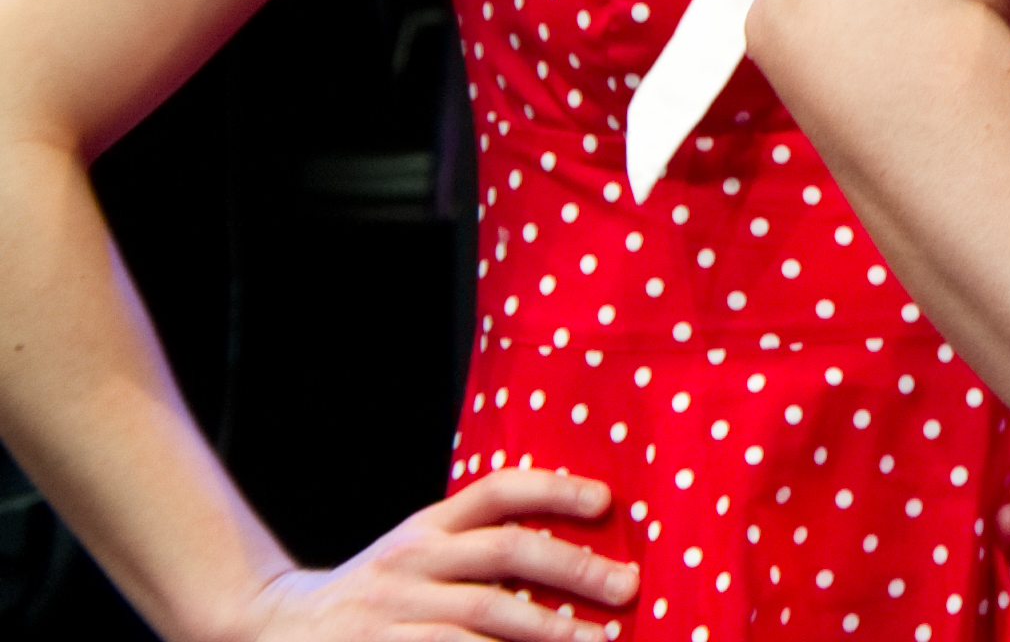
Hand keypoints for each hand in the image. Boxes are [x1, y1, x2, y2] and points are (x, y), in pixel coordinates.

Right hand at [241, 469, 634, 641]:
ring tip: (593, 640)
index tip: (605, 500)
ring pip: (480, 616)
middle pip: (504, 552)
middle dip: (572, 567)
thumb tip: (570, 549)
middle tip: (627, 586)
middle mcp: (411, 562)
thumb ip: (473, 546)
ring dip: (544, 630)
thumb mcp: (415, 554)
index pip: (496, 491)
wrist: (275, 627)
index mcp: (425, 529)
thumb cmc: (374, 594)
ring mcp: (394, 613)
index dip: (552, 489)